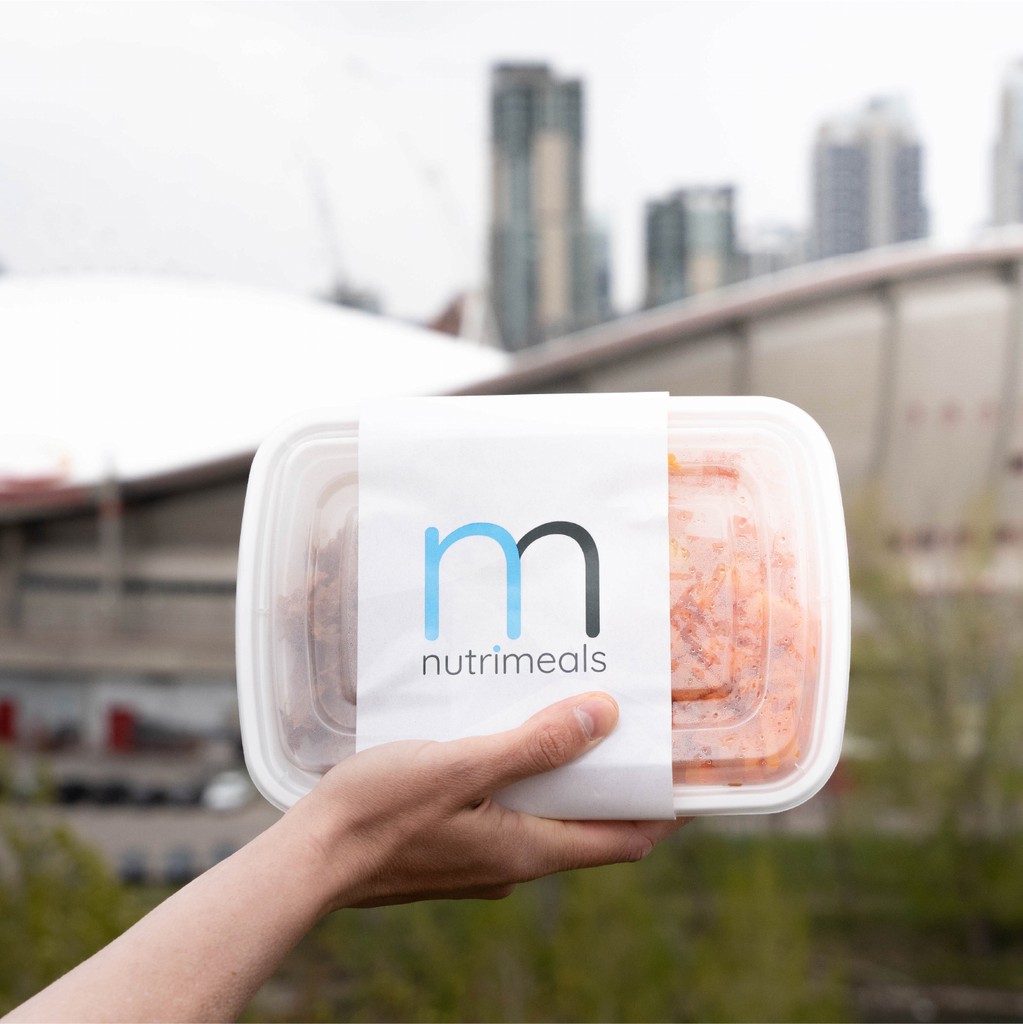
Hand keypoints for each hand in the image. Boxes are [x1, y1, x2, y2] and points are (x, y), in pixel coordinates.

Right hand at [288, 691, 688, 909]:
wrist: (311, 859)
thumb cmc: (381, 812)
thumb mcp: (463, 766)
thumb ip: (535, 745)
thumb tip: (604, 717)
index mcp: (528, 848)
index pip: (623, 839)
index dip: (664, 813)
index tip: (692, 781)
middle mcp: (514, 863)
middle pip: (586, 825)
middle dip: (611, 783)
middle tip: (626, 730)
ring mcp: (481, 861)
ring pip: (543, 818)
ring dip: (561, 779)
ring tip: (563, 723)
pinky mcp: (453, 851)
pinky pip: (505, 815)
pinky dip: (520, 784)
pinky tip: (499, 745)